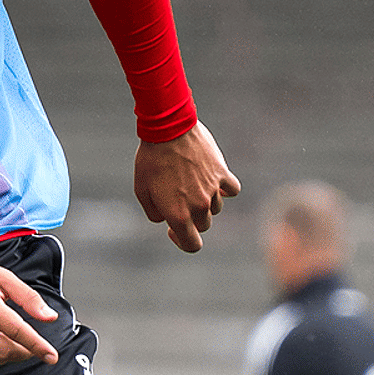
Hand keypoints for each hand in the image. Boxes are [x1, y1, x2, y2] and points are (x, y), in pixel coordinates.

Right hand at [0, 248, 60, 365]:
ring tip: (13, 337)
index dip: (37, 346)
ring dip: (10, 353)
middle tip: (34, 346)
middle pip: (5, 352)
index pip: (17, 331)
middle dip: (25, 353)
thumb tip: (49, 317)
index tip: (51, 356)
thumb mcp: (2, 276)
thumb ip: (28, 298)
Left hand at [133, 121, 239, 252]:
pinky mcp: (222, 173)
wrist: (168, 129)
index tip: (173, 230)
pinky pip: (232, 189)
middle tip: (178, 201)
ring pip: (216, 208)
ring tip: (190, 183)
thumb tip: (166, 219)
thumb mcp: (141, 190)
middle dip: (192, 218)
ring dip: (206, 202)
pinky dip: (225, 188)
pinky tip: (213, 180)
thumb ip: (155, 213)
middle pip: (204, 225)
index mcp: (179, 214)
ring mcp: (213, 190)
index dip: (182, 242)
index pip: (192, 245)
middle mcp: (199, 206)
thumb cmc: (151, 159)